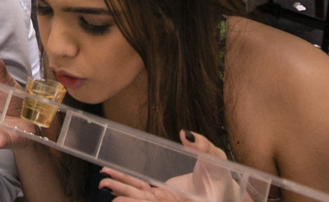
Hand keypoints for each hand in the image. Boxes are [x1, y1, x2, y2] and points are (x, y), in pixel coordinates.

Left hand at [99, 131, 234, 200]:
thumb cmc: (223, 179)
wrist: (224, 192)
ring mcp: (165, 201)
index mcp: (186, 201)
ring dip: (122, 189)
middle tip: (106, 184)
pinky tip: (112, 180)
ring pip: (141, 196)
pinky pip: (142, 190)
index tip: (121, 198)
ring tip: (104, 181)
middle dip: (125, 195)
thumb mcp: (217, 162)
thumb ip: (204, 148)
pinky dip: (128, 184)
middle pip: (145, 201)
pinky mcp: (161, 195)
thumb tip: (185, 134)